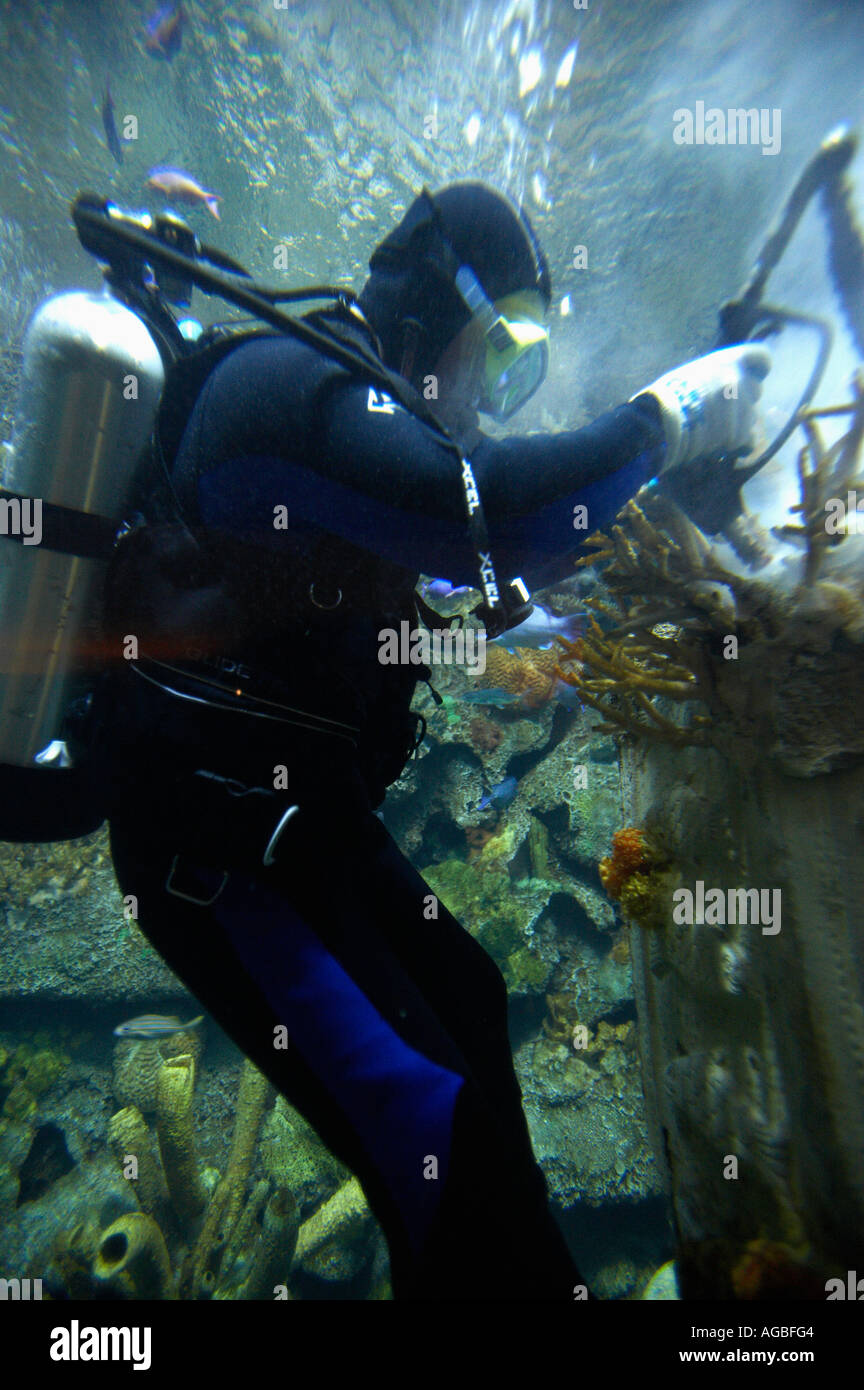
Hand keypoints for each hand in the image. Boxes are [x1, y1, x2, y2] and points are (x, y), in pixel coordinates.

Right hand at [632, 343, 772, 470]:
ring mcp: (743, 409)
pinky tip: (718, 447)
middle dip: (742, 401)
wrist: (659, 424)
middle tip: (720, 412)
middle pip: (756, 391)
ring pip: (750, 419)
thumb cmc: (665, 397)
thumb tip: (714, 387)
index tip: (745, 379)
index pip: (762, 359)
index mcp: (729, 361)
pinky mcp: (740, 435)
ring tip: (710, 432)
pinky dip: (736, 447)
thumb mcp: (689, 375)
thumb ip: (711, 378)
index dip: (756, 371)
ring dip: (735, 426)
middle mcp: (742, 382)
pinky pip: (748, 442)